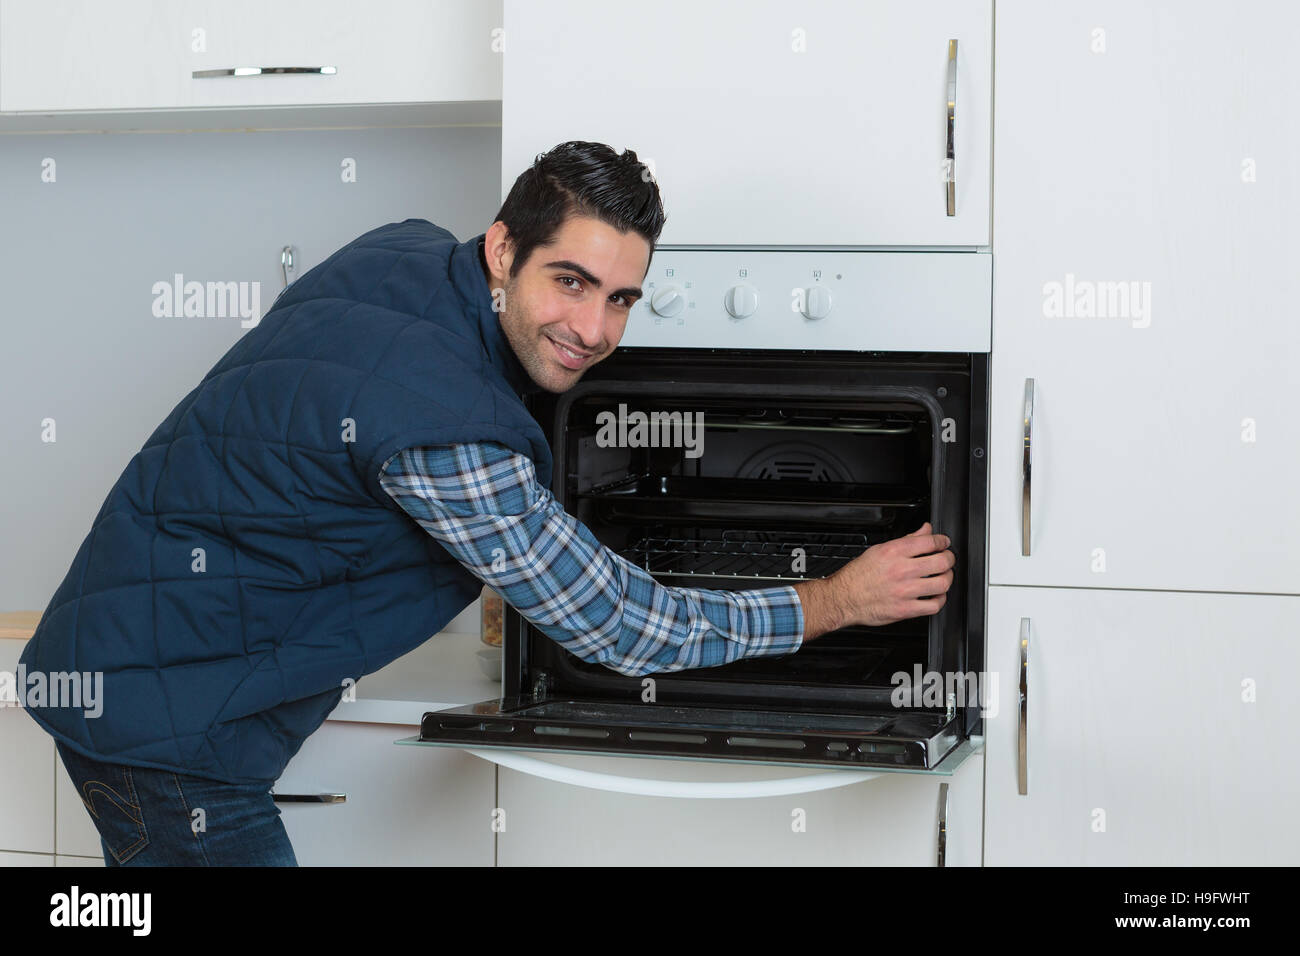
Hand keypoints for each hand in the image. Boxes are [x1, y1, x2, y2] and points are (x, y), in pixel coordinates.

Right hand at [793, 522, 954, 638]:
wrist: (843, 598)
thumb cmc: (858, 575)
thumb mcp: (879, 550)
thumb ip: (906, 540)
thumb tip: (925, 530)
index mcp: (894, 552)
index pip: (930, 541)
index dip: (943, 541)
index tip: (944, 543)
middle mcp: (901, 570)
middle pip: (941, 562)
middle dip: (949, 559)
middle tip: (947, 559)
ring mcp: (904, 591)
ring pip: (942, 583)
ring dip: (947, 579)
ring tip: (943, 577)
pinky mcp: (905, 610)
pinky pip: (934, 606)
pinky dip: (940, 600)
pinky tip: (935, 596)